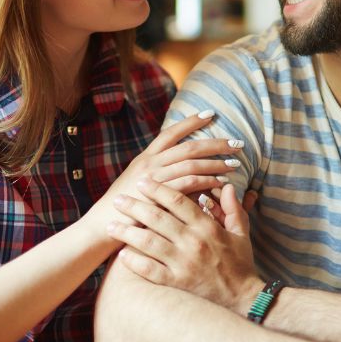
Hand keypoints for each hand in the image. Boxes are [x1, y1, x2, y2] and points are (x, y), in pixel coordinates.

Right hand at [81, 111, 241, 243]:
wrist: (103, 227)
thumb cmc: (123, 210)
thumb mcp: (139, 185)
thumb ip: (159, 176)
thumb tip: (185, 171)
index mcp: (145, 158)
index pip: (171, 133)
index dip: (191, 122)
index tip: (210, 114)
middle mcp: (150, 163)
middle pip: (188, 146)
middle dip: (214, 143)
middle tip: (237, 142)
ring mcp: (154, 177)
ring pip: (191, 162)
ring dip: (216, 162)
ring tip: (235, 163)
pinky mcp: (158, 194)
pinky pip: (189, 182)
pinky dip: (207, 180)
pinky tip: (221, 182)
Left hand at [107, 179, 261, 310]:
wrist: (242, 298)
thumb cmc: (240, 263)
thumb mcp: (241, 233)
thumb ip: (233, 208)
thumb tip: (227, 186)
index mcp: (207, 227)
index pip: (178, 201)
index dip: (158, 189)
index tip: (143, 182)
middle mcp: (193, 242)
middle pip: (157, 218)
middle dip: (134, 206)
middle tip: (118, 199)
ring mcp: (183, 263)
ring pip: (148, 242)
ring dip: (127, 232)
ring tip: (110, 225)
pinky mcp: (177, 282)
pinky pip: (150, 270)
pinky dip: (134, 262)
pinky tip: (121, 255)